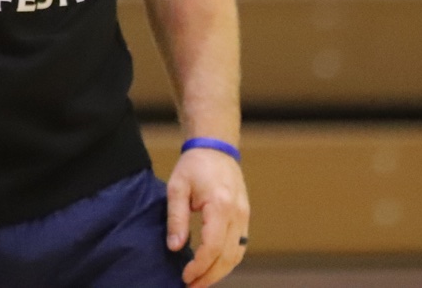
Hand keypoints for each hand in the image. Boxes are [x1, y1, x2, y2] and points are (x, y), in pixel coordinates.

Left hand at [167, 146, 250, 286]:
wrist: (216, 148)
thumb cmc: (194, 165)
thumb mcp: (177, 188)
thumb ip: (176, 218)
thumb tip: (175, 247)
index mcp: (221, 205)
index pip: (213, 246)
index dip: (200, 266)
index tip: (185, 277)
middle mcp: (237, 213)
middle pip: (228, 256)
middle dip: (210, 276)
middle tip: (191, 287)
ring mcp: (245, 216)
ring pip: (237, 255)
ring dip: (220, 272)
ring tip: (200, 282)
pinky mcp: (245, 217)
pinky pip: (240, 246)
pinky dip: (228, 261)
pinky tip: (213, 268)